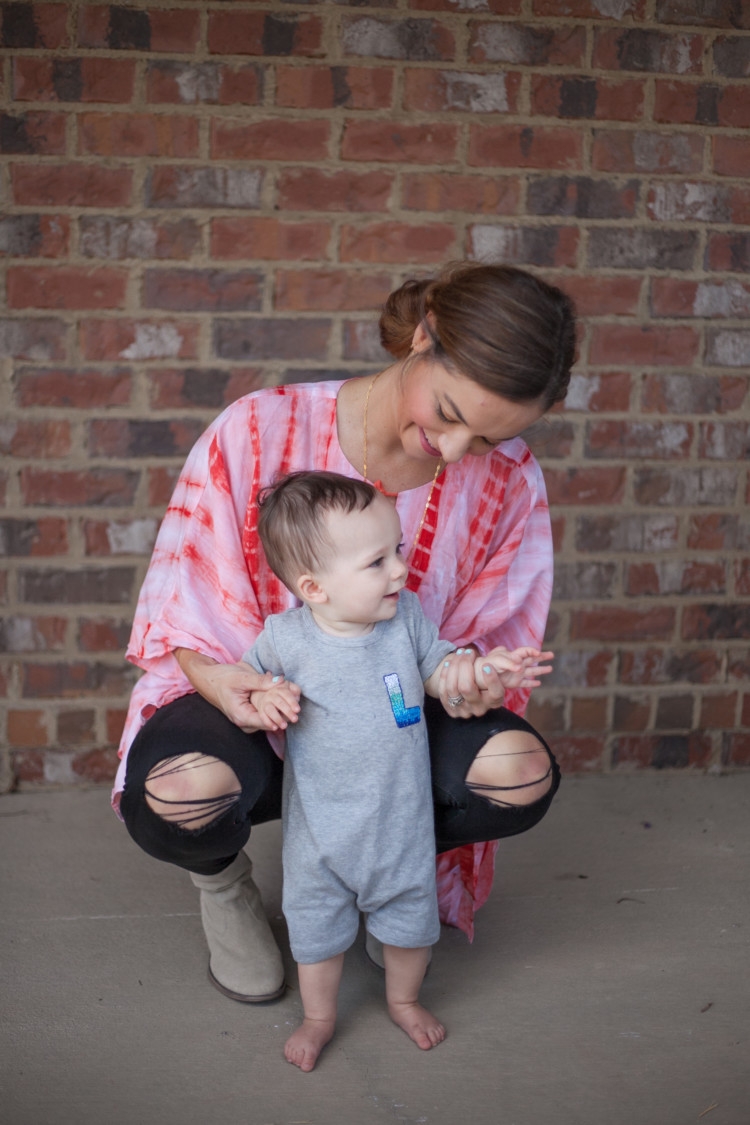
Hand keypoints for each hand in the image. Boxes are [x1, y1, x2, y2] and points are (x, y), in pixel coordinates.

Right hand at [174, 648, 298, 732]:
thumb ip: (261, 681)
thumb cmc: (222, 678)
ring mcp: (248, 719)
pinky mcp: (251, 713)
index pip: (268, 723)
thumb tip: (281, 681)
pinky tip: (285, 695)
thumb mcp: (242, 677)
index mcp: (242, 717)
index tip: (296, 708)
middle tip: (299, 704)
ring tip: (295, 698)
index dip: (283, 715)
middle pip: (271, 722)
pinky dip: (276, 705)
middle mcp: (246, 722)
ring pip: (271, 717)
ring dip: (282, 709)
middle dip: (285, 713)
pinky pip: (267, 712)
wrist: (209, 678)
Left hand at [438, 648, 504, 718]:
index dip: (491, 679)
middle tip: (468, 652)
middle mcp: (479, 708)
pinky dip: (445, 674)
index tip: (486, 665)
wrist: (468, 697)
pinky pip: (443, 690)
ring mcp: (463, 710)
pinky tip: (449, 663)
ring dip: (454, 666)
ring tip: (459, 654)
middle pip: (467, 687)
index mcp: (494, 701)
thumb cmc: (485, 680)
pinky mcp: (450, 710)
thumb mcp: (496, 676)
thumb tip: (515, 657)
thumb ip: (502, 666)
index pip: (495, 693)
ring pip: (453, 687)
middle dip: (464, 665)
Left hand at [478, 646, 553, 691]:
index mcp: (514, 656)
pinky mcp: (514, 682)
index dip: (532, 651)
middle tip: (552, 655)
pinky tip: (539, 683)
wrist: (480, 674)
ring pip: (532, 671)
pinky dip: (532, 683)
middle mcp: (517, 664)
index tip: (538, 652)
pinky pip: (525, 683)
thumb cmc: (489, 664)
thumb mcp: (498, 661)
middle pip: (532, 659)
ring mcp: (517, 673)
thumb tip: (520, 666)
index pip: (526, 651)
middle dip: (542, 657)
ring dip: (541, 670)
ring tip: (550, 668)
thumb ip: (509, 663)